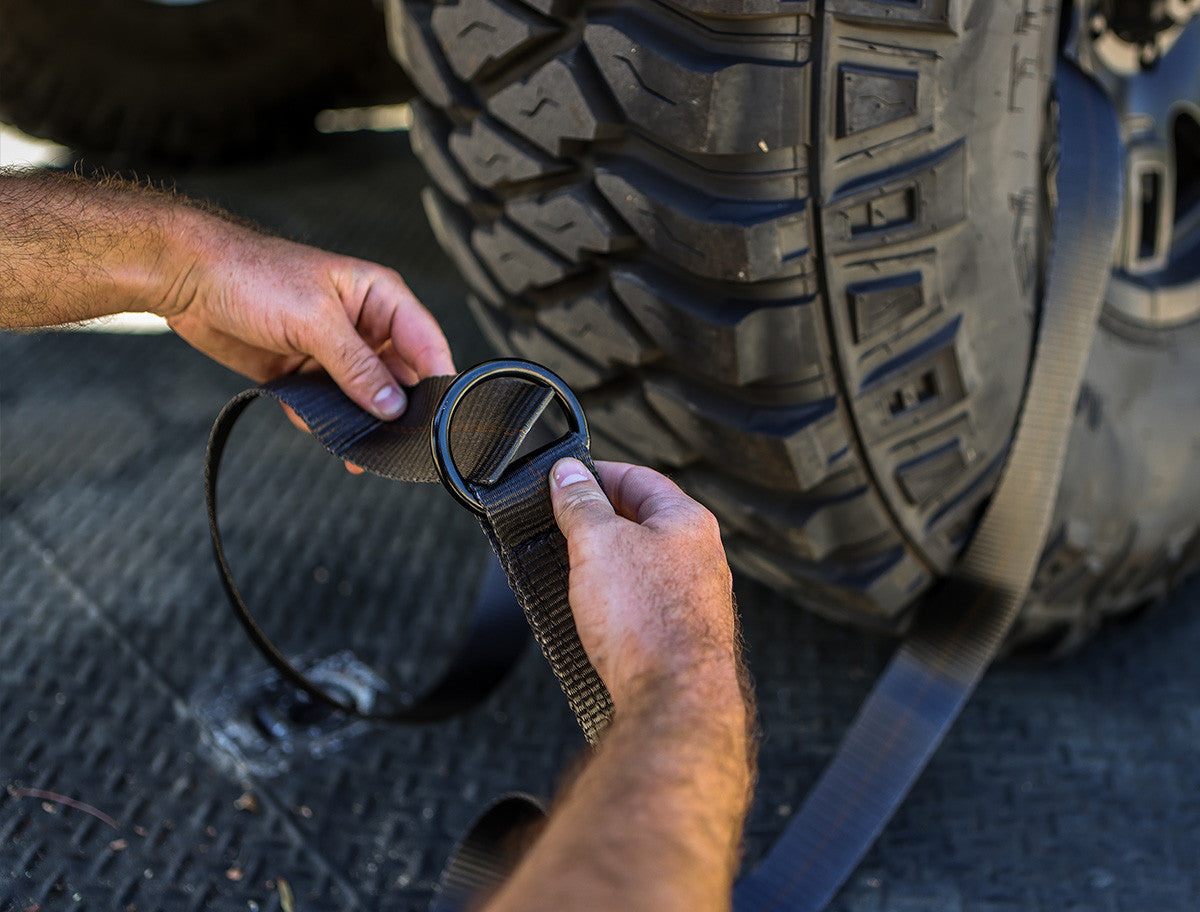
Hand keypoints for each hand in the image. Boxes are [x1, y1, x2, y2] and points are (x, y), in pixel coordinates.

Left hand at [159, 213, 455, 418]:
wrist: (187, 279)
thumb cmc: (251, 274)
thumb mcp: (314, 320)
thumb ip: (357, 367)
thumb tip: (392, 405)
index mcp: (380, 297)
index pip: (426, 343)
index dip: (437, 380)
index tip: (439, 419)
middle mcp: (363, 325)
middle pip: (398, 379)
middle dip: (394, 412)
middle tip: (394, 444)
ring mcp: (334, 351)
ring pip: (363, 399)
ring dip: (357, 422)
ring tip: (353, 448)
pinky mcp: (305, 371)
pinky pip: (327, 407)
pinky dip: (321, 421)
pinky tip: (310, 423)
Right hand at [548, 458, 741, 709]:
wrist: (673, 696)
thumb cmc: (647, 619)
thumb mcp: (597, 543)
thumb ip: (580, 503)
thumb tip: (567, 474)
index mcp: (688, 521)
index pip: (639, 478)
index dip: (597, 475)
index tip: (564, 481)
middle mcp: (701, 556)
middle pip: (643, 520)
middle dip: (599, 520)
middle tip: (560, 524)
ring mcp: (696, 597)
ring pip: (644, 563)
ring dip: (607, 561)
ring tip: (573, 568)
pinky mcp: (684, 633)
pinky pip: (646, 600)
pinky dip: (618, 598)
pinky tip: (597, 611)